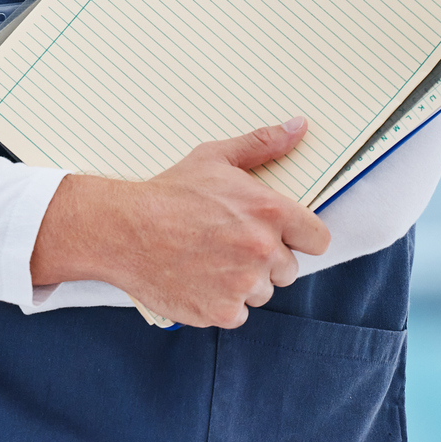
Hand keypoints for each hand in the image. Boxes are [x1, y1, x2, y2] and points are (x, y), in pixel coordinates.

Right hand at [29, 119, 331, 327]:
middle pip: (289, 269)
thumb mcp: (216, 158)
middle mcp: (262, 250)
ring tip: (209, 260)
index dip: (300, 237)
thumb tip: (299, 127)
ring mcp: (242, 285)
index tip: (281, 235)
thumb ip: (263, 145)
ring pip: (262, 292)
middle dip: (265, 260)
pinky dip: (221, 303)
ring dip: (243, 283)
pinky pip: (237, 314)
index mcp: (269, 211)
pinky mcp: (220, 312)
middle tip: (229, 244)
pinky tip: (198, 279)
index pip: (318, 239)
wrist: (122, 229)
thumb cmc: (169, 192)